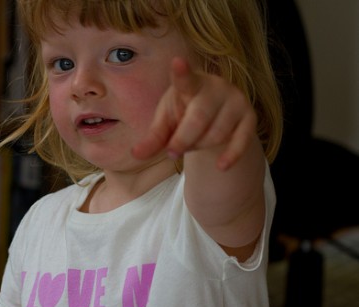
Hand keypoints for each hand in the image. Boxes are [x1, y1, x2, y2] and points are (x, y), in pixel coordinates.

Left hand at [133, 57, 257, 170]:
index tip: (177, 62)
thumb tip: (135, 155)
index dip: (181, 73)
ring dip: (199, 147)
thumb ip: (153, 139)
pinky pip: (242, 141)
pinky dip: (231, 155)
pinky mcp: (249, 118)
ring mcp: (235, 101)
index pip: (185, 80)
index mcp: (191, 84)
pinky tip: (221, 166)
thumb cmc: (184, 114)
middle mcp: (216, 88)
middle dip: (183, 140)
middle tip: (171, 152)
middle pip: (199, 119)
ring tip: (193, 143)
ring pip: (216, 134)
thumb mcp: (166, 124)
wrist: (215, 115)